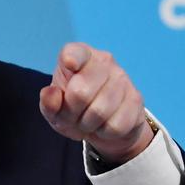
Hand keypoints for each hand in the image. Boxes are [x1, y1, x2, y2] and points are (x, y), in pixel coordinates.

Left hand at [39, 42, 153, 163]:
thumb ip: (48, 101)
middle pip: (80, 92)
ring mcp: (123, 79)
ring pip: (99, 112)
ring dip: (87, 124)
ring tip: (87, 120)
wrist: (105, 126)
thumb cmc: (74, 108)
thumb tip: (52, 92)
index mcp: (80, 56)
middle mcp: (104, 61)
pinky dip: (104, 132)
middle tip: (72, 115)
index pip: (75, 52)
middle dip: (71, 113)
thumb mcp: (54, 109)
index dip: (71, 58)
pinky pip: (115, 125)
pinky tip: (104, 125)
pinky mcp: (137, 100)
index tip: (69, 64)